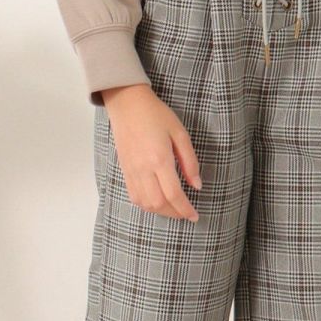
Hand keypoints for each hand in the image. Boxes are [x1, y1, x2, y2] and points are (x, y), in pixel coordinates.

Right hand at [99, 84, 201, 221]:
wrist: (127, 104)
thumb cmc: (155, 115)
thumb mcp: (180, 133)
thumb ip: (190, 161)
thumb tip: (196, 185)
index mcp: (160, 159)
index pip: (173, 194)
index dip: (185, 209)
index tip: (194, 216)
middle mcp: (143, 169)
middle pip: (159, 204)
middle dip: (175, 213)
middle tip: (187, 213)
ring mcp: (131, 171)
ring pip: (145, 204)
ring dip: (161, 212)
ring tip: (174, 209)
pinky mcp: (125, 170)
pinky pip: (134, 196)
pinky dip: (147, 205)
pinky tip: (157, 202)